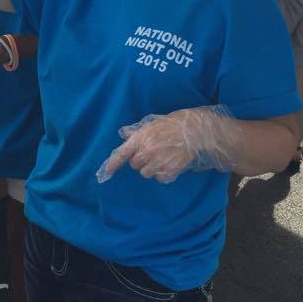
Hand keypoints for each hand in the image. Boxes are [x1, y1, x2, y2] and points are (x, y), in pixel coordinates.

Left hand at [96, 107, 242, 184]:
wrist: (196, 132)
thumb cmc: (175, 124)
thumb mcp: (154, 123)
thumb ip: (137, 131)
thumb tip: (124, 133)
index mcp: (141, 138)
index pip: (122, 153)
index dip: (112, 164)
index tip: (106, 173)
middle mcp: (147, 152)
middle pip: (135, 165)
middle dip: (141, 160)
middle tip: (153, 151)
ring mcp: (158, 163)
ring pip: (146, 173)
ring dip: (152, 168)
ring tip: (163, 157)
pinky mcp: (169, 171)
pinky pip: (160, 178)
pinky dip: (164, 174)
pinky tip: (171, 163)